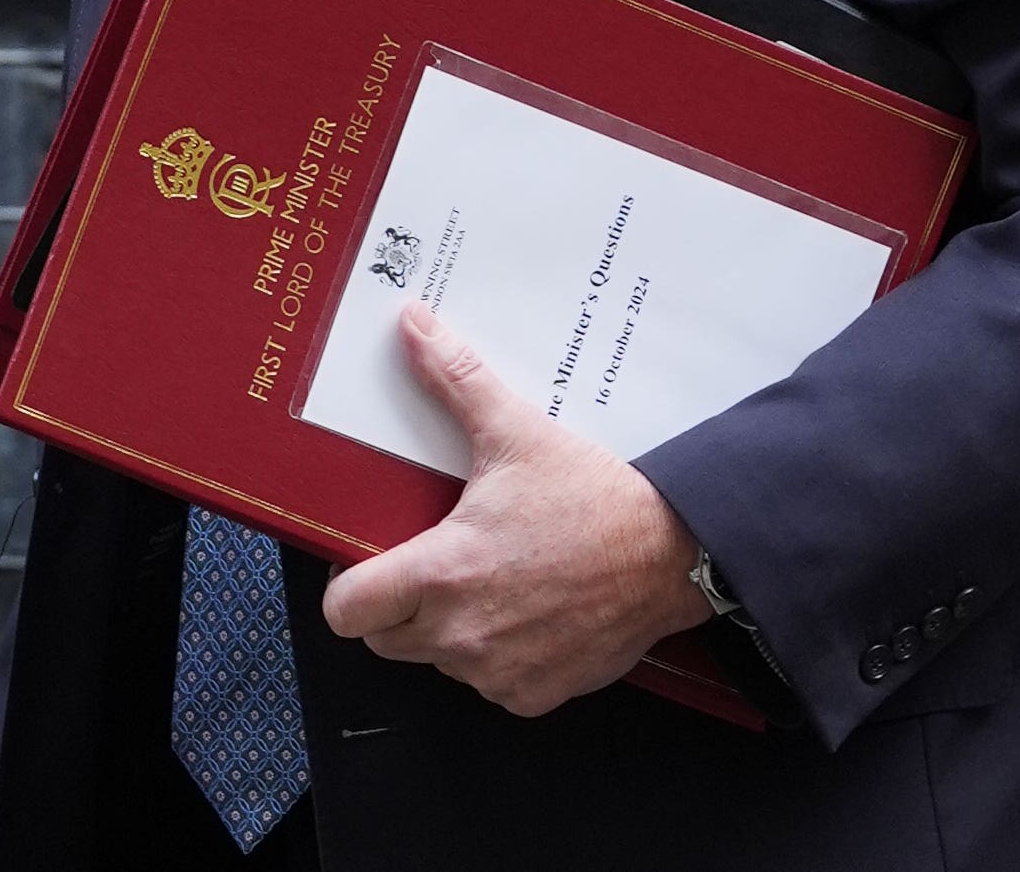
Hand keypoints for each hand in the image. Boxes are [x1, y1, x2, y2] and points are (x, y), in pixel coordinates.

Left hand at [320, 301, 711, 715]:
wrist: (673, 553)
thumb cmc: (595, 498)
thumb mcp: (516, 432)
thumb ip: (455, 379)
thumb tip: (413, 325)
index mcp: (443, 573)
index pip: (346, 610)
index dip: (349, 586)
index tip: (370, 562)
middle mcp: (461, 635)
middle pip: (386, 638)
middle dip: (399, 605)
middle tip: (434, 562)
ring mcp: (497, 673)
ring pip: (438, 660)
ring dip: (450, 629)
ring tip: (489, 579)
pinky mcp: (533, 695)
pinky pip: (490, 683)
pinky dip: (498, 656)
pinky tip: (527, 611)